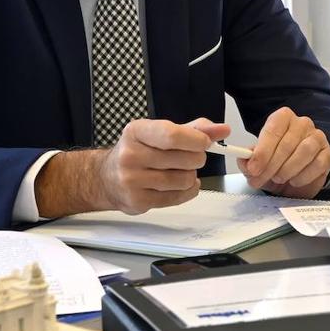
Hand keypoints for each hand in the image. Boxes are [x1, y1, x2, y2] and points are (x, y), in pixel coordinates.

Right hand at [96, 117, 228, 213]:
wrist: (107, 178)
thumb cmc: (138, 151)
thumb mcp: (160, 132)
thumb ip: (193, 129)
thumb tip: (222, 130)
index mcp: (136, 131)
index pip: (172, 135)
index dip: (196, 139)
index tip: (206, 142)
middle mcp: (130, 155)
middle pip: (184, 159)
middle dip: (197, 158)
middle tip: (192, 157)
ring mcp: (131, 180)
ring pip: (184, 179)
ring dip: (191, 176)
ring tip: (180, 171)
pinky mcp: (137, 201)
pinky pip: (177, 197)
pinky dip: (187, 191)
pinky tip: (179, 185)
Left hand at [242, 106, 329, 198]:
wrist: (295, 176)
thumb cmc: (276, 163)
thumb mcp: (259, 162)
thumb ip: (249, 161)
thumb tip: (245, 162)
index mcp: (283, 118)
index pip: (273, 130)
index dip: (262, 151)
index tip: (253, 168)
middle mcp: (302, 123)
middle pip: (287, 143)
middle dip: (271, 165)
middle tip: (261, 179)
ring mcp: (317, 137)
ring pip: (304, 151)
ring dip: (288, 169)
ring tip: (279, 178)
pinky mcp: (328, 153)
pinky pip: (318, 163)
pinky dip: (304, 176)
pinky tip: (294, 180)